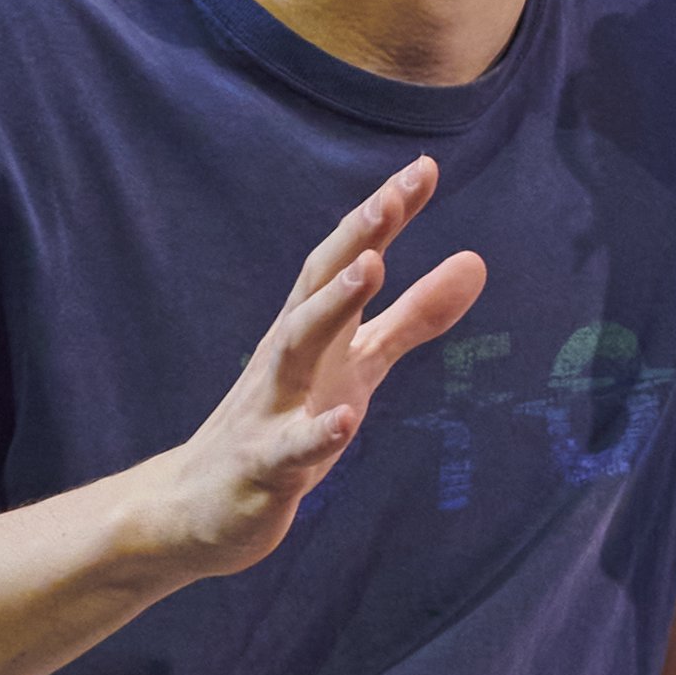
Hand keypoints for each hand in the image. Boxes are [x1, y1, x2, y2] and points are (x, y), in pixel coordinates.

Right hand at [115, 160, 489, 587]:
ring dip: (331, 307)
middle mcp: (286, 356)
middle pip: (318, 288)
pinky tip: (346, 420)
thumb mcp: (358, 364)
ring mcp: (270, 409)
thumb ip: (414, 316)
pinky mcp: (262, 468)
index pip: (348, 260)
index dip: (383, 216)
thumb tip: (476, 261)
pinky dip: (316, 435)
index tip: (424, 168)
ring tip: (372, 267)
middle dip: (356, 240)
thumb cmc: (286, 419)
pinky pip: (289, 450)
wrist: (199, 506)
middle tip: (394, 195)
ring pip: (296, 349)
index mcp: (312, 329)